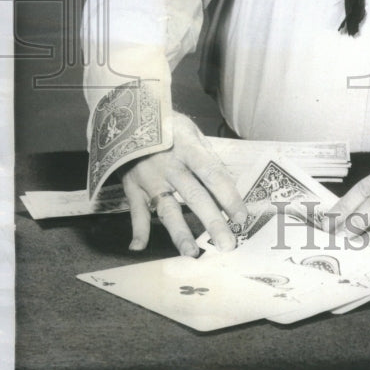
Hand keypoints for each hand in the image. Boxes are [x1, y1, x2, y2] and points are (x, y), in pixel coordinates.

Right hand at [120, 111, 246, 256]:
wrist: (127, 116)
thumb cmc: (167, 126)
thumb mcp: (190, 131)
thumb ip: (206, 156)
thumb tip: (226, 181)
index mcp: (188, 149)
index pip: (213, 175)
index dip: (228, 196)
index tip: (242, 217)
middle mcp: (170, 165)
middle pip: (194, 196)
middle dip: (212, 222)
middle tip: (227, 244)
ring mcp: (150, 178)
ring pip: (166, 209)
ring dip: (179, 232)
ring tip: (192, 253)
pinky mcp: (132, 187)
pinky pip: (135, 211)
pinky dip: (136, 229)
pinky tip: (139, 247)